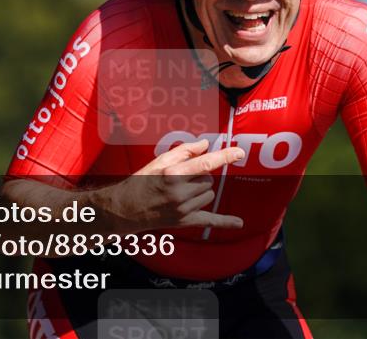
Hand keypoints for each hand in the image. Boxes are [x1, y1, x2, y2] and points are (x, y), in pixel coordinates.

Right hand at [101, 139, 244, 232]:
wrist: (127, 208)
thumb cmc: (142, 181)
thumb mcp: (160, 160)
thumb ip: (185, 151)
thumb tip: (205, 145)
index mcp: (173, 174)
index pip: (205, 163)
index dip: (224, 156)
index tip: (239, 152)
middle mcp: (180, 192)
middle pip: (208, 179)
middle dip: (200, 176)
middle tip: (182, 178)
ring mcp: (183, 209)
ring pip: (209, 194)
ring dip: (202, 190)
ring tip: (182, 191)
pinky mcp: (185, 221)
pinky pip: (210, 220)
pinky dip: (225, 222)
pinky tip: (239, 223)